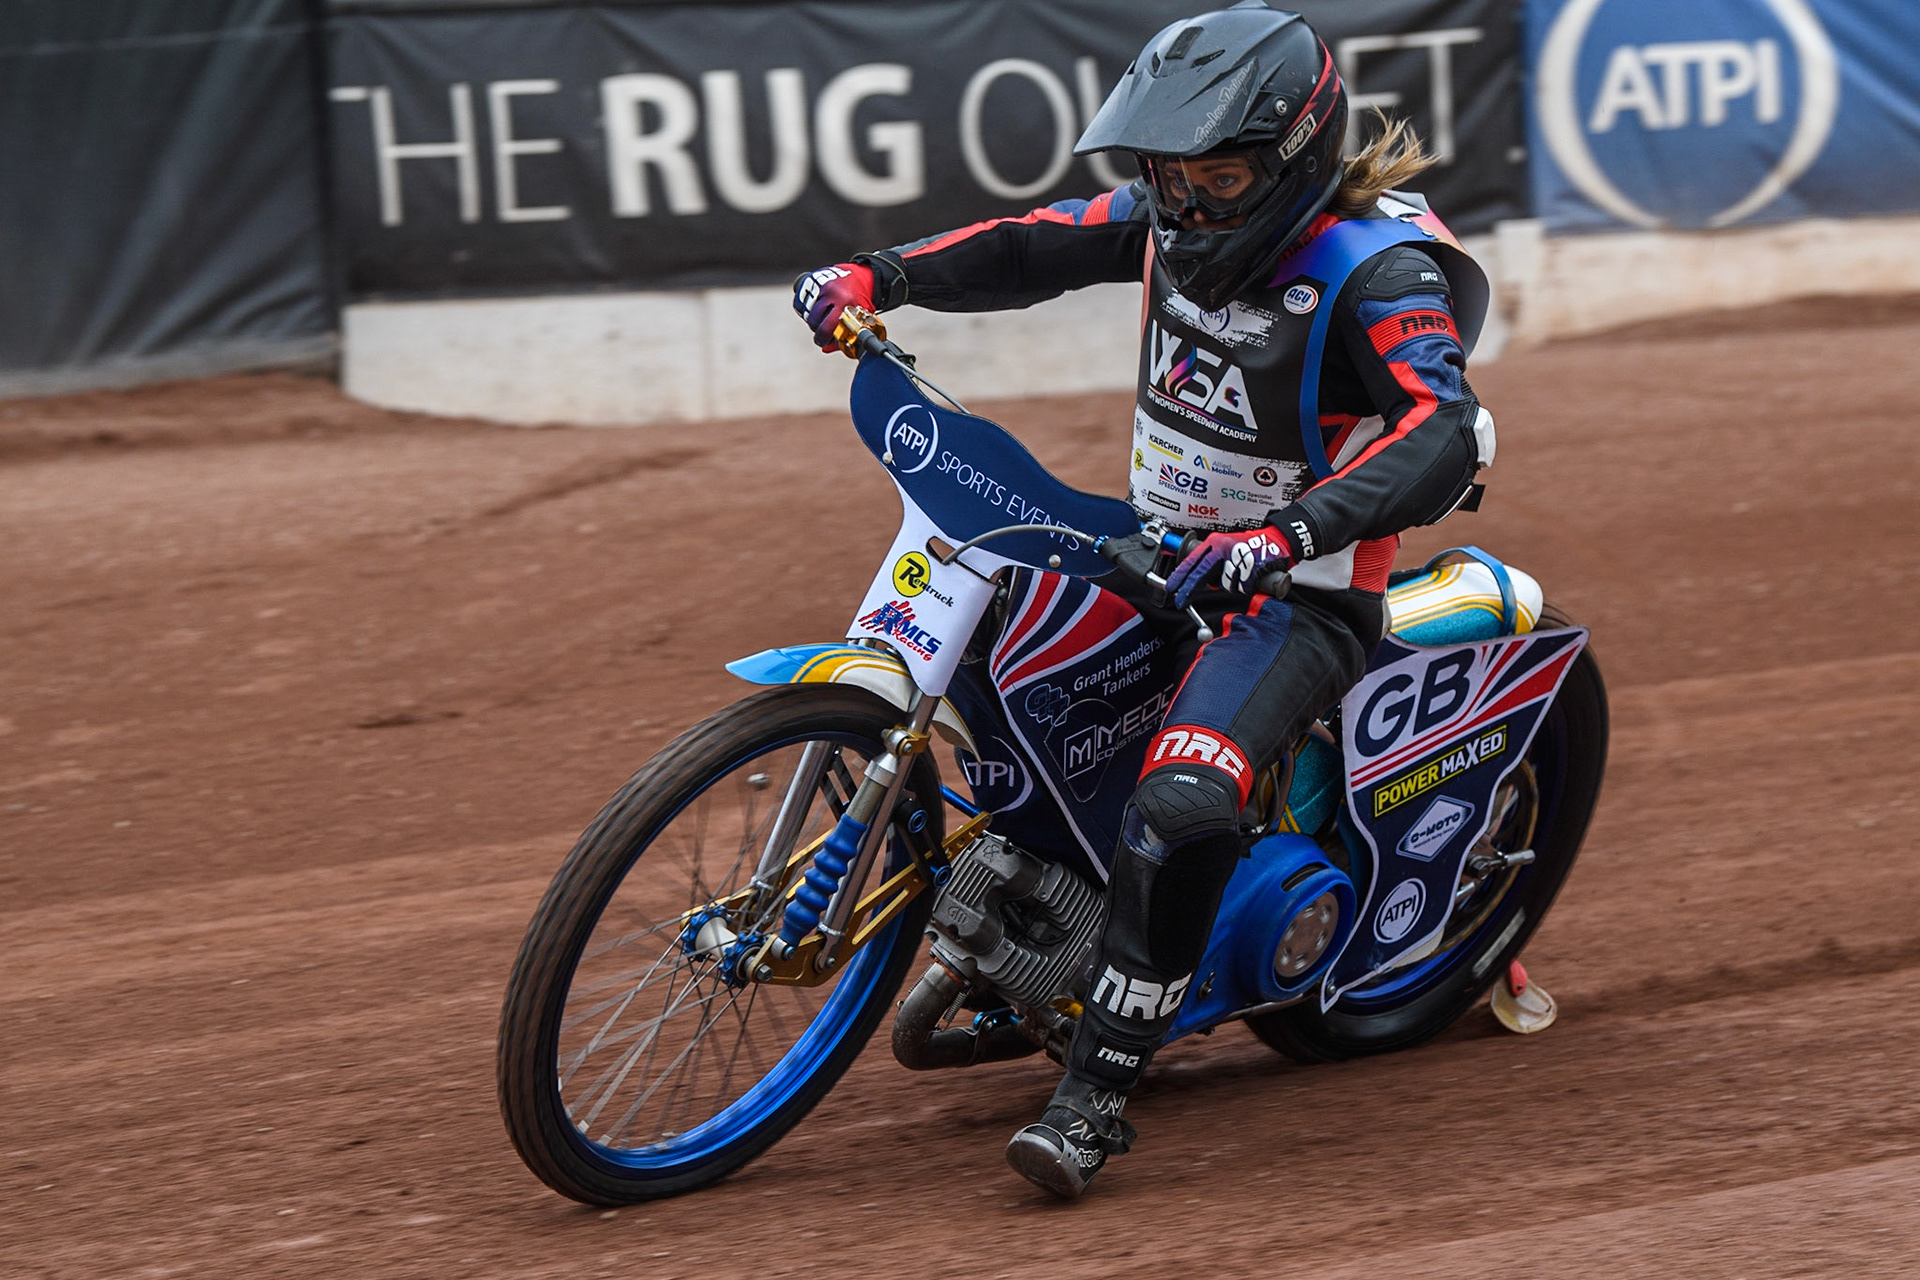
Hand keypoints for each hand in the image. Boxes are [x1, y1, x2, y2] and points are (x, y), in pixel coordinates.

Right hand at [792, 263, 874, 349]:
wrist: (862, 276)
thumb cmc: (861, 300)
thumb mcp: (857, 318)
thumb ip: (844, 333)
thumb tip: (825, 348)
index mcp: (845, 302)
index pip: (827, 327)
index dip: (822, 339)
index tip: (822, 342)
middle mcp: (832, 293)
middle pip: (813, 320)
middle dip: (816, 329)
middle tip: (821, 332)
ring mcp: (821, 285)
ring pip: (805, 311)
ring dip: (810, 319)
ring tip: (820, 319)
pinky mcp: (812, 279)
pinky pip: (799, 300)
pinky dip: (803, 308)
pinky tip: (811, 310)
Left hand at [1165, 527, 1293, 605]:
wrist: (1278, 539)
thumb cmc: (1251, 545)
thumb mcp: (1225, 548)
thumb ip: (1212, 562)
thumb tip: (1201, 581)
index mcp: (1215, 542)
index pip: (1193, 561)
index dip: (1181, 576)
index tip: (1171, 587)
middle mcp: (1224, 548)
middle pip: (1202, 574)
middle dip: (1190, 588)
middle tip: (1182, 600)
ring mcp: (1238, 557)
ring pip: (1226, 583)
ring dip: (1233, 584)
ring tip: (1243, 573)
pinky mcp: (1253, 567)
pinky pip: (1244, 586)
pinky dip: (1247, 585)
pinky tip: (1252, 576)